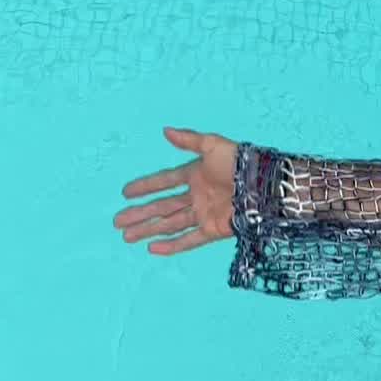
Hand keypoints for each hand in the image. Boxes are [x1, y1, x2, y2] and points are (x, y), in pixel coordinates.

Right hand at [113, 126, 238, 255]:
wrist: (264, 186)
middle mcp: (197, 196)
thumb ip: (189, 140)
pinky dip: (171, 246)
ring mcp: (204, 214)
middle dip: (139, 214)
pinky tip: (152, 249)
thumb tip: (165, 130)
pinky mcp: (213, 230)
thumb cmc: (241, 162)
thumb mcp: (213, 145)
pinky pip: (189, 240)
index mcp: (196, 174)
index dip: (145, 186)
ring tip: (126, 237)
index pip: (164, 181)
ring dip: (148, 230)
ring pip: (170, 224)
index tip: (125, 192)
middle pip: (162, 207)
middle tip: (117, 222)